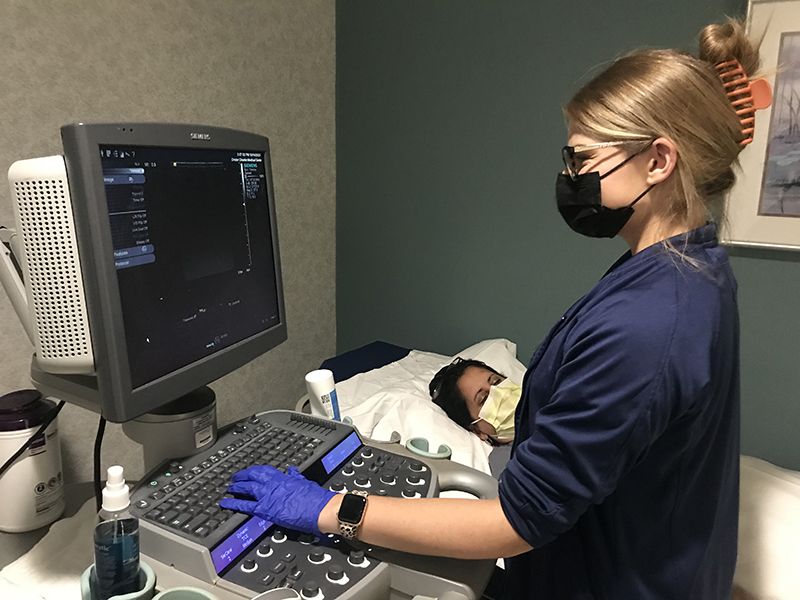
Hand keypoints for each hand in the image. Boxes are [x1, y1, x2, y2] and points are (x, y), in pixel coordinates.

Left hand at [219, 465, 335, 535]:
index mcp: (283, 477)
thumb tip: (292, 470)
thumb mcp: (304, 482)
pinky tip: (225, 503)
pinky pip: (245, 505)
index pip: (264, 471)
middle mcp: (273, 484)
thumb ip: (295, 476)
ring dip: (236, 487)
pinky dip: (234, 504)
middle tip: (234, 478)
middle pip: (253, 476)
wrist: (319, 509)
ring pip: (247, 487)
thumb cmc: (316, 498)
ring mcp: (268, 495)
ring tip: (229, 488)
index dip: (254, 471)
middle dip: (242, 476)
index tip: (249, 472)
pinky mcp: (265, 509)